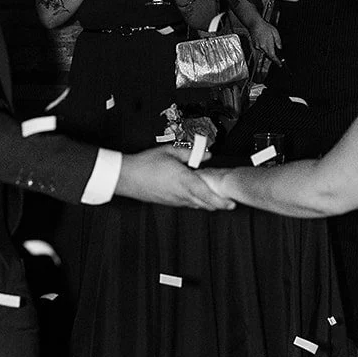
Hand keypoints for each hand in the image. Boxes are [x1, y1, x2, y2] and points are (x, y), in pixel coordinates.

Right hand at [115, 146, 234, 209]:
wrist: (127, 176)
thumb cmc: (145, 164)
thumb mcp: (169, 152)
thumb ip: (191, 154)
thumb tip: (207, 155)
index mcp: (183, 180)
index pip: (206, 195)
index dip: (220, 201)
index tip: (231, 203)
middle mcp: (180, 193)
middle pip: (205, 204)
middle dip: (218, 204)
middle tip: (228, 201)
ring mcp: (174, 200)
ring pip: (196, 205)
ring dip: (207, 202)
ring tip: (215, 197)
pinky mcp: (168, 202)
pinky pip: (187, 203)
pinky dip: (195, 201)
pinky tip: (197, 194)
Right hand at [251, 20, 282, 63]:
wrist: (254, 24)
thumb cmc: (265, 27)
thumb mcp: (275, 32)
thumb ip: (278, 41)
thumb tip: (280, 48)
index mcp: (267, 44)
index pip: (272, 56)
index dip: (276, 61)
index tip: (279, 64)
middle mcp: (262, 47)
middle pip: (268, 55)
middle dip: (273, 55)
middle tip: (276, 52)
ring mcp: (257, 46)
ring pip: (265, 52)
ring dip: (268, 50)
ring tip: (267, 40)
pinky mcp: (255, 45)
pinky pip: (261, 49)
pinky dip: (264, 47)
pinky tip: (263, 40)